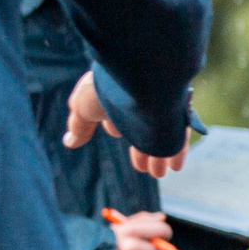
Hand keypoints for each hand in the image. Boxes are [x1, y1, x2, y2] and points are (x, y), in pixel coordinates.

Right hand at [64, 71, 189, 175]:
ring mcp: (160, 103)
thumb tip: (69, 141)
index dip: (116, 125)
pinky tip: (175, 167)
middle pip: (141, 128)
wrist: (135, 76)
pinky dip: (177, 152)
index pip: (118, 111)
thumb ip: (80, 127)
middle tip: (143, 169)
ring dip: (159, 156)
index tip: (116, 133)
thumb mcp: (83, 109)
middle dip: (141, 151)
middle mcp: (140, 97)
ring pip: (161, 133)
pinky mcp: (178, 110)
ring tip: (159, 173)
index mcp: (117, 92)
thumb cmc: (104, 90)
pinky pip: (179, 133)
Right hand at [107, 210, 171, 249]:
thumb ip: (142, 220)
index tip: (164, 235)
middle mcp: (129, 246)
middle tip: (139, 249)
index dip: (165, 232)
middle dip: (152, 249)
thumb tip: (162, 217)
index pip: (161, 229)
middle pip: (159, 249)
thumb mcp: (122, 226)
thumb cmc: (109, 242)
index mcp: (128, 230)